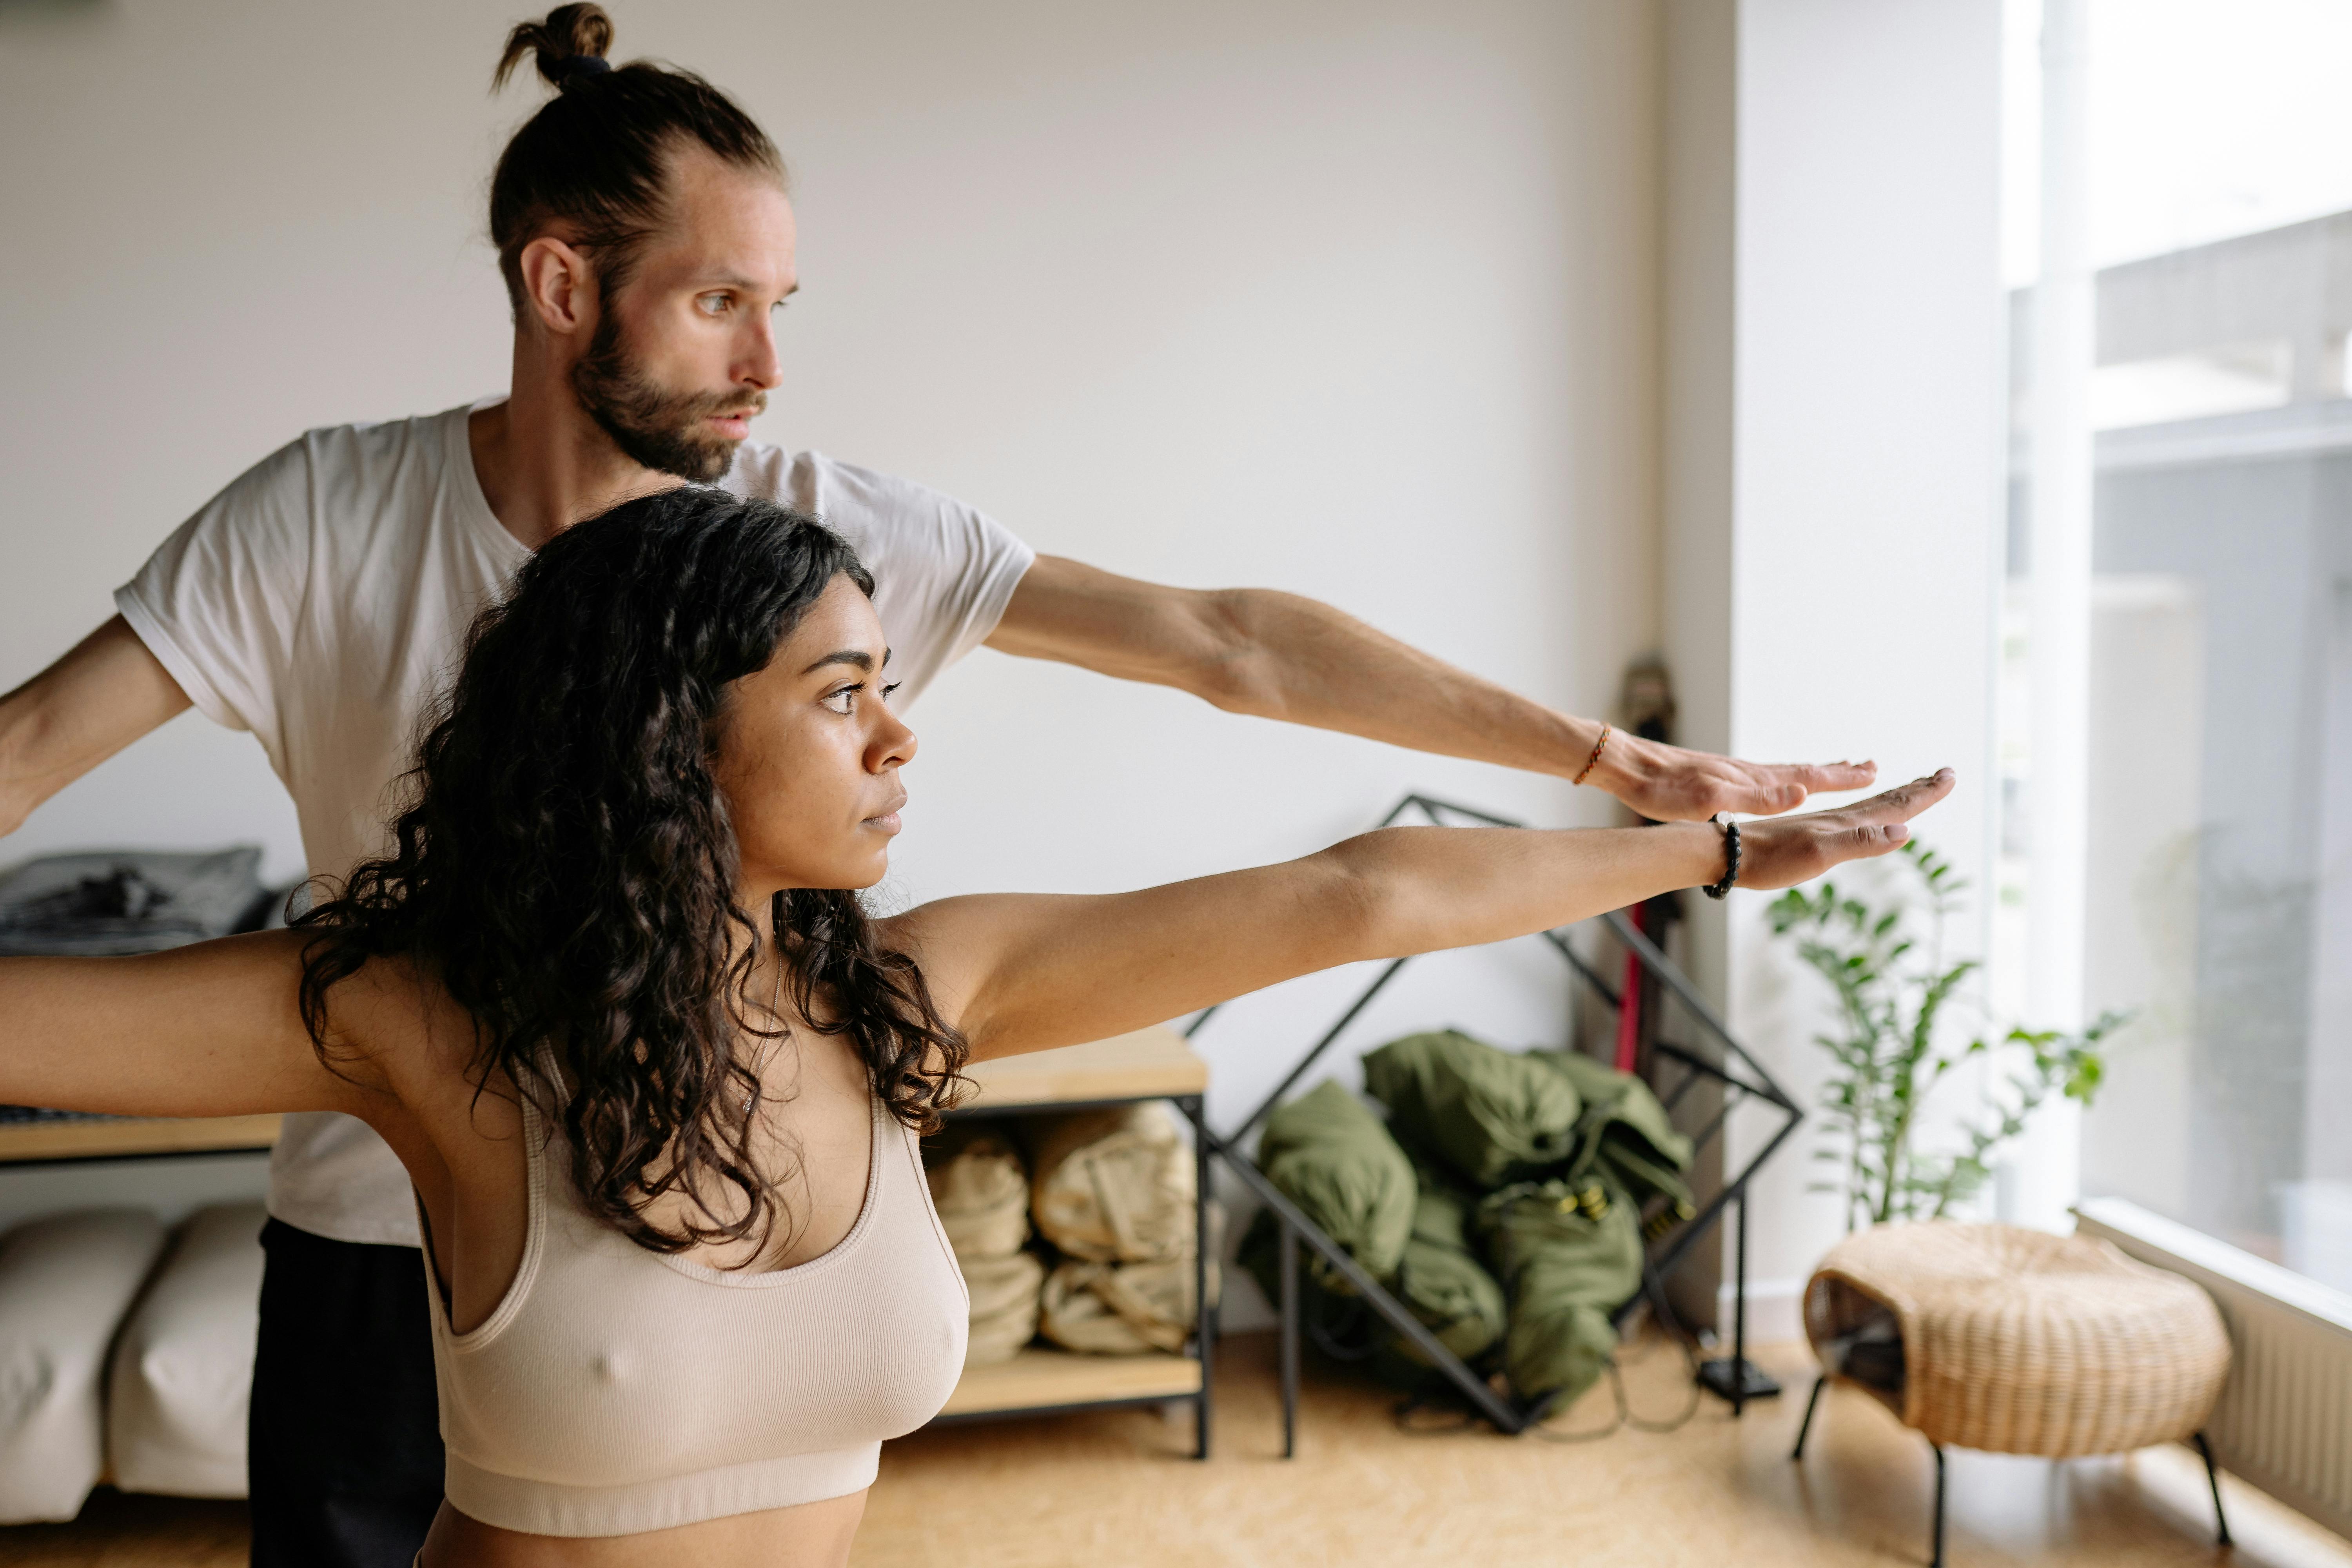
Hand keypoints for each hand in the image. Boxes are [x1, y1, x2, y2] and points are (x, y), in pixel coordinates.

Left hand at [1592, 730, 1877, 820]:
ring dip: (1812, 771)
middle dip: (1836, 771)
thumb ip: (1756, 798)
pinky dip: (1781, 776)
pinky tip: (1776, 781)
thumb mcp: (1710, 799)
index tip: (1872, 772)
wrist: (1626, 765)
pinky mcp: (1714, 775)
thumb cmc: (1661, 788)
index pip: (1806, 776)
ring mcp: (1730, 772)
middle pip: (1801, 770)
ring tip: (1832, 770)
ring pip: (1781, 771)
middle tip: (1869, 766)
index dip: (1840, 777)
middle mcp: (1745, 772)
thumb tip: (1802, 793)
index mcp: (1750, 780)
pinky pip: (1761, 775)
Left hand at [1727, 769, 1954, 890]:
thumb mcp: (1818, 854)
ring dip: (1889, 794)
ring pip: (1862, 804)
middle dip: (1914, 790)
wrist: (1724, 852)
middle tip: (1943, 775)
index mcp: (1842, 822)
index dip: (1923, 793)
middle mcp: (1833, 818)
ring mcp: (1817, 823)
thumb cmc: (1768, 859)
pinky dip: (1858, 806)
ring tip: (1906, 786)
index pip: (1892, 804)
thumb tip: (1903, 829)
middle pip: (1882, 799)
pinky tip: (1852, 810)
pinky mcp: (1801, 831)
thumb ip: (1859, 841)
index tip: (1950, 776)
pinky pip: (1841, 814)